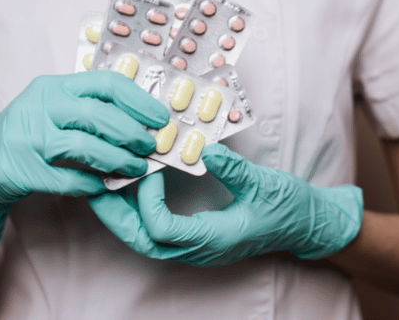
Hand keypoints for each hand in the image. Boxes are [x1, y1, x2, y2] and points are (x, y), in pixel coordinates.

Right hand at [0, 71, 168, 253]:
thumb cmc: (26, 136)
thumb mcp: (52, 110)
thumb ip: (87, 108)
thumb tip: (141, 119)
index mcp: (53, 87)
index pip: (104, 83)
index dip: (138, 100)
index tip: (160, 117)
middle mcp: (39, 106)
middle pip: (98, 115)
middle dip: (132, 133)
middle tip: (151, 147)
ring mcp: (27, 137)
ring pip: (85, 146)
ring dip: (118, 160)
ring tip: (136, 169)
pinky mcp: (20, 168)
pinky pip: (67, 178)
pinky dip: (92, 184)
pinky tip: (105, 186)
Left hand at [88, 144, 362, 265]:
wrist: (305, 225)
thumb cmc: (288, 208)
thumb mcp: (266, 184)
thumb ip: (236, 170)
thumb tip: (205, 151)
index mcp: (212, 239)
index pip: (161, 230)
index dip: (146, 200)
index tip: (150, 168)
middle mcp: (197, 249)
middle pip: (141, 240)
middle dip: (114, 213)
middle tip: (93, 184)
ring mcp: (195, 246)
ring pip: (144, 239)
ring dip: (121, 213)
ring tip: (103, 184)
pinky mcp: (195, 237)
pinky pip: (156, 230)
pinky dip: (137, 211)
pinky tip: (132, 187)